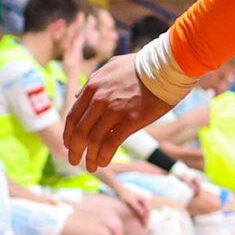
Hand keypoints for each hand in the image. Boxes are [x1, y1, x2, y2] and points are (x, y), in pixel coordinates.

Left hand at [66, 56, 175, 170]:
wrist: (165, 67)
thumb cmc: (141, 66)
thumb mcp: (110, 67)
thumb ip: (92, 82)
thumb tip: (78, 96)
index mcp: (92, 87)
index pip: (73, 116)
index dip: (69, 133)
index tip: (69, 144)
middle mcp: (99, 100)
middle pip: (80, 131)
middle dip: (75, 149)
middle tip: (74, 160)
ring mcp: (114, 111)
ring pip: (94, 140)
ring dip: (90, 156)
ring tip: (92, 167)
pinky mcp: (130, 120)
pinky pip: (111, 143)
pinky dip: (105, 155)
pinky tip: (104, 162)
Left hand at [106, 180, 152, 222]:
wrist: (121, 190)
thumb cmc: (124, 195)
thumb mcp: (130, 201)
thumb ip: (136, 207)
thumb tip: (142, 214)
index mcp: (145, 199)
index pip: (148, 211)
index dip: (146, 219)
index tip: (144, 225)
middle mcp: (145, 201)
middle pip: (148, 212)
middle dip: (146, 219)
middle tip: (143, 227)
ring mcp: (143, 202)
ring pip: (145, 212)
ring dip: (144, 218)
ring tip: (141, 225)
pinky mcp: (139, 204)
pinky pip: (142, 211)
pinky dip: (141, 216)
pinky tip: (138, 221)